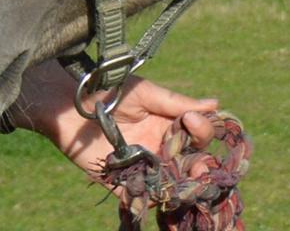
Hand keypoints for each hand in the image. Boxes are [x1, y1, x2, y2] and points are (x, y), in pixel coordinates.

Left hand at [10, 61, 216, 180]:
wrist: (74, 102)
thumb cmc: (112, 90)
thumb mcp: (148, 93)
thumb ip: (177, 103)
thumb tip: (215, 105)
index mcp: (169, 125)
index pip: (196, 135)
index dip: (202, 131)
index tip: (192, 120)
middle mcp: (160, 148)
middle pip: (189, 163)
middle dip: (200, 166)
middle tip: (200, 166)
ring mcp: (142, 166)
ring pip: (170, 182)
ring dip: (182, 185)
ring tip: (187, 180)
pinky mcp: (121, 181)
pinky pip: (141, 196)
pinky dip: (153, 199)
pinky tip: (163, 195)